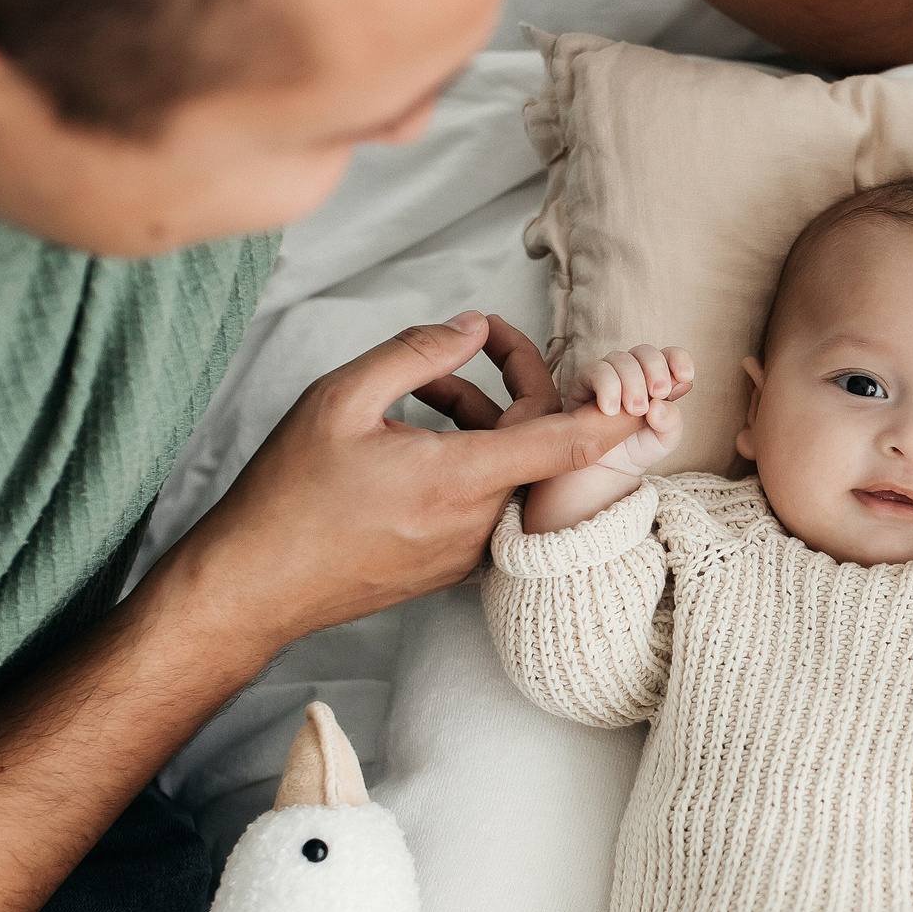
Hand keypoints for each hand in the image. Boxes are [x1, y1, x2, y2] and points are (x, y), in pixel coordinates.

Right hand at [157, 312, 640, 651]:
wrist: (257, 584)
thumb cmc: (290, 492)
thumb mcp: (341, 398)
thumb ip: (417, 352)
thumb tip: (474, 327)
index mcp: (460, 479)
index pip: (567, 443)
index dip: (617, 413)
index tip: (656, 388)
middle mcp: (478, 521)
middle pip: (532, 443)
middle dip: (511, 385)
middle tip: (472, 341)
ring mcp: (468, 551)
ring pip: (505, 470)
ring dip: (480, 422)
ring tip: (418, 391)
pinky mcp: (453, 567)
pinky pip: (483, 501)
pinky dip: (466, 460)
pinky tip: (415, 436)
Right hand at [567, 345, 694, 477]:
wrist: (608, 468)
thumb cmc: (639, 448)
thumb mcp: (666, 439)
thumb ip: (672, 421)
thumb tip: (659, 403)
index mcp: (658, 379)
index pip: (670, 355)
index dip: (679, 359)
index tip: (685, 376)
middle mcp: (633, 372)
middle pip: (646, 352)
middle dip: (656, 370)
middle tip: (658, 394)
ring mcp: (609, 374)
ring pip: (621, 359)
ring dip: (632, 382)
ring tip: (635, 411)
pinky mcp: (584, 382)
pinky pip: (596, 370)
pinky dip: (607, 386)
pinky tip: (612, 409)